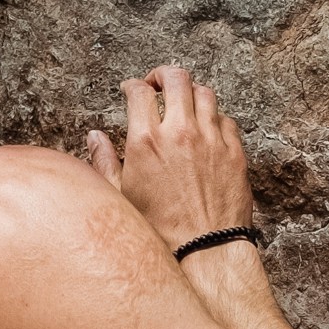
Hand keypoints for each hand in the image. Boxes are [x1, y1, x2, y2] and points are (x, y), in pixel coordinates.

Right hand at [86, 64, 255, 254]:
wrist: (205, 252)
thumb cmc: (160, 232)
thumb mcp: (121, 198)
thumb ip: (105, 162)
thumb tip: (95, 137)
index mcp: (146, 142)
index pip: (139, 92)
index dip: (133, 86)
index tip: (132, 89)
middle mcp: (180, 133)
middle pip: (176, 78)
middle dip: (164, 76)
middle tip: (159, 84)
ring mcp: (211, 140)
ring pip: (205, 93)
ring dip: (191, 93)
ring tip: (184, 103)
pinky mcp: (234, 152)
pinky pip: (226, 120)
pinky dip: (214, 118)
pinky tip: (207, 129)